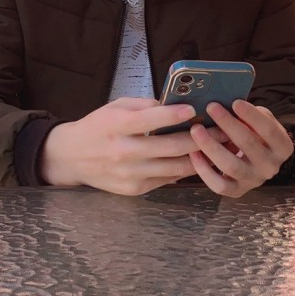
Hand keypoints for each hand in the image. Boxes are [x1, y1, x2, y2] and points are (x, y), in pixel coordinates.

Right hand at [40, 97, 214, 195]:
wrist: (73, 157)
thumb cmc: (98, 126)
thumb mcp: (116, 107)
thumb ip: (144, 106)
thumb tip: (175, 105)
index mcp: (116, 126)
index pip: (148, 120)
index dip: (173, 115)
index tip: (195, 108)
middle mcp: (123, 152)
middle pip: (169, 147)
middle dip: (200, 138)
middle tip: (221, 130)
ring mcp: (130, 175)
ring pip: (174, 167)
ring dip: (200, 157)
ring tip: (219, 146)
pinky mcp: (135, 190)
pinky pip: (167, 179)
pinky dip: (184, 169)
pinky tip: (199, 159)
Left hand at [188, 100, 293, 197]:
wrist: (258, 159)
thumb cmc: (255, 131)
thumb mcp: (261, 119)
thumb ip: (250, 112)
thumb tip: (225, 99)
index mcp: (282, 146)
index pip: (269, 130)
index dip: (252, 116)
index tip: (235, 102)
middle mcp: (270, 166)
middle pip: (248, 145)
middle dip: (228, 124)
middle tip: (211, 107)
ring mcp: (253, 181)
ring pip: (231, 166)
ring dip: (212, 146)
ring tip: (196, 129)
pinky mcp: (237, 191)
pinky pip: (219, 185)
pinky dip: (204, 170)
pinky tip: (193, 153)